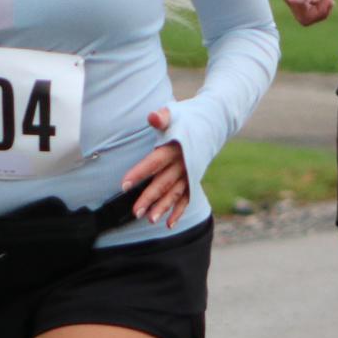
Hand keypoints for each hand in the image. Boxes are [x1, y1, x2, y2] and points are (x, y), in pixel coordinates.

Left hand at [122, 107, 189, 227]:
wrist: (213, 123)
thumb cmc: (187, 119)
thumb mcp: (175, 114)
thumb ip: (162, 117)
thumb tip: (153, 117)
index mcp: (175, 147)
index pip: (155, 161)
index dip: (140, 172)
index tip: (124, 185)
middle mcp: (183, 163)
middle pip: (164, 182)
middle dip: (150, 197)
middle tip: (135, 212)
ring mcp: (190, 173)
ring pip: (175, 193)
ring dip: (163, 207)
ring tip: (150, 220)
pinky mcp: (193, 179)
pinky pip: (187, 197)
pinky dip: (179, 211)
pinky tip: (169, 224)